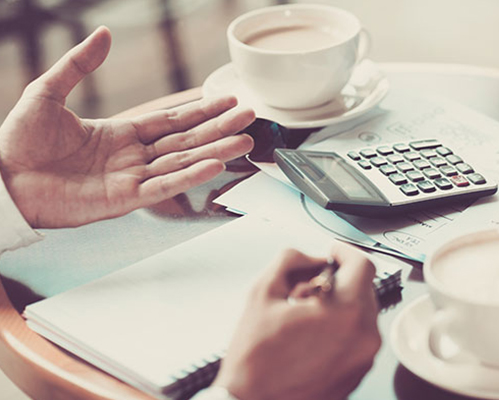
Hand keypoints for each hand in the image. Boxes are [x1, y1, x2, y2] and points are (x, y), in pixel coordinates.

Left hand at [0, 27, 254, 227]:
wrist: (0, 181)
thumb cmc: (17, 142)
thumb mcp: (47, 93)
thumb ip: (79, 65)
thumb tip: (103, 34)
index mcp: (119, 133)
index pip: (171, 119)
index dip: (201, 109)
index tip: (227, 101)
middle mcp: (131, 157)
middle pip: (186, 139)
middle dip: (219, 128)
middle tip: (250, 118)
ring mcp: (131, 179)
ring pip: (183, 162)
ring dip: (215, 151)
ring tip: (245, 141)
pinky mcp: (124, 200)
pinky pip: (164, 186)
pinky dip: (190, 176)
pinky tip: (214, 164)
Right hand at [214, 243, 380, 399]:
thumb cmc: (254, 359)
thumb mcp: (263, 292)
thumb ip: (290, 260)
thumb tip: (310, 257)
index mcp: (346, 311)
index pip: (363, 265)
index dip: (345, 252)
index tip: (332, 252)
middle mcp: (364, 335)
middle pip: (363, 288)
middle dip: (337, 280)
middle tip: (305, 288)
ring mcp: (364, 357)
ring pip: (361, 313)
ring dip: (339, 304)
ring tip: (303, 317)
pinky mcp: (358, 373)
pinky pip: (358, 337)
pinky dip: (341, 328)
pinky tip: (310, 336)